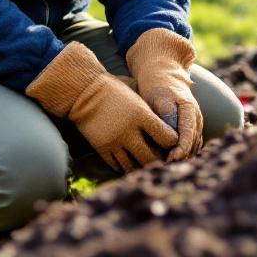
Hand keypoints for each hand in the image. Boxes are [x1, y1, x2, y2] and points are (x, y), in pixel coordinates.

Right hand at [26, 42, 177, 171]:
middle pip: (152, 157)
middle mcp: (129, 131)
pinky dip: (126, 167)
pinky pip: (118, 166)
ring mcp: (115, 142)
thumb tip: (168, 121)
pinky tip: (132, 163)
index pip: (167, 137)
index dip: (173, 142)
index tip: (173, 142)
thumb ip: (150, 109)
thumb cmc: (114, 89)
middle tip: (164, 159)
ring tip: (148, 164)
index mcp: (141, 115)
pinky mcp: (102, 149)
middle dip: (160, 160)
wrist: (84, 92)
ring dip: (143, 166)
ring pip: (135, 165)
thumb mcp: (136, 94)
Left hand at [125, 28, 203, 161]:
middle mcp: (196, 117)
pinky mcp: (191, 126)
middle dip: (181, 156)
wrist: (163, 73)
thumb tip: (171, 131)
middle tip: (164, 167)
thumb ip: (165, 112)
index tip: (170, 158)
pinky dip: (183, 153)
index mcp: (190, 109)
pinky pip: (191, 144)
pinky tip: (170, 159)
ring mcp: (196, 122)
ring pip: (193, 145)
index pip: (188, 134)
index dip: (181, 149)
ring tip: (166, 166)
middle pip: (193, 143)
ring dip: (182, 157)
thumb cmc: (157, 85)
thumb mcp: (158, 96)